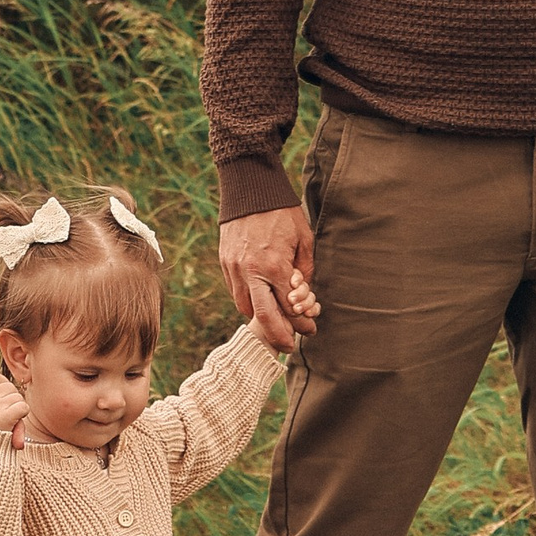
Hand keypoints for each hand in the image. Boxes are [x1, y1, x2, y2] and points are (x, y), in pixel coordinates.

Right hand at [219, 207, 320, 351]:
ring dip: (261, 318)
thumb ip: (304, 269)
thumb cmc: (282, 212)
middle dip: (278, 337)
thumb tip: (303, 295)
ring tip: (275, 321)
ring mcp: (234, 268)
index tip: (311, 329)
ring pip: (246, 308)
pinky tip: (260, 300)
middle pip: (264, 319)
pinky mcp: (225, 263)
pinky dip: (248, 301)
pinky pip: (236, 293)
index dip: (303, 323)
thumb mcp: (304, 238)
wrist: (249, 188)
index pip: (290, 307)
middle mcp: (252, 272)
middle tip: (289, 346)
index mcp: (275, 266)